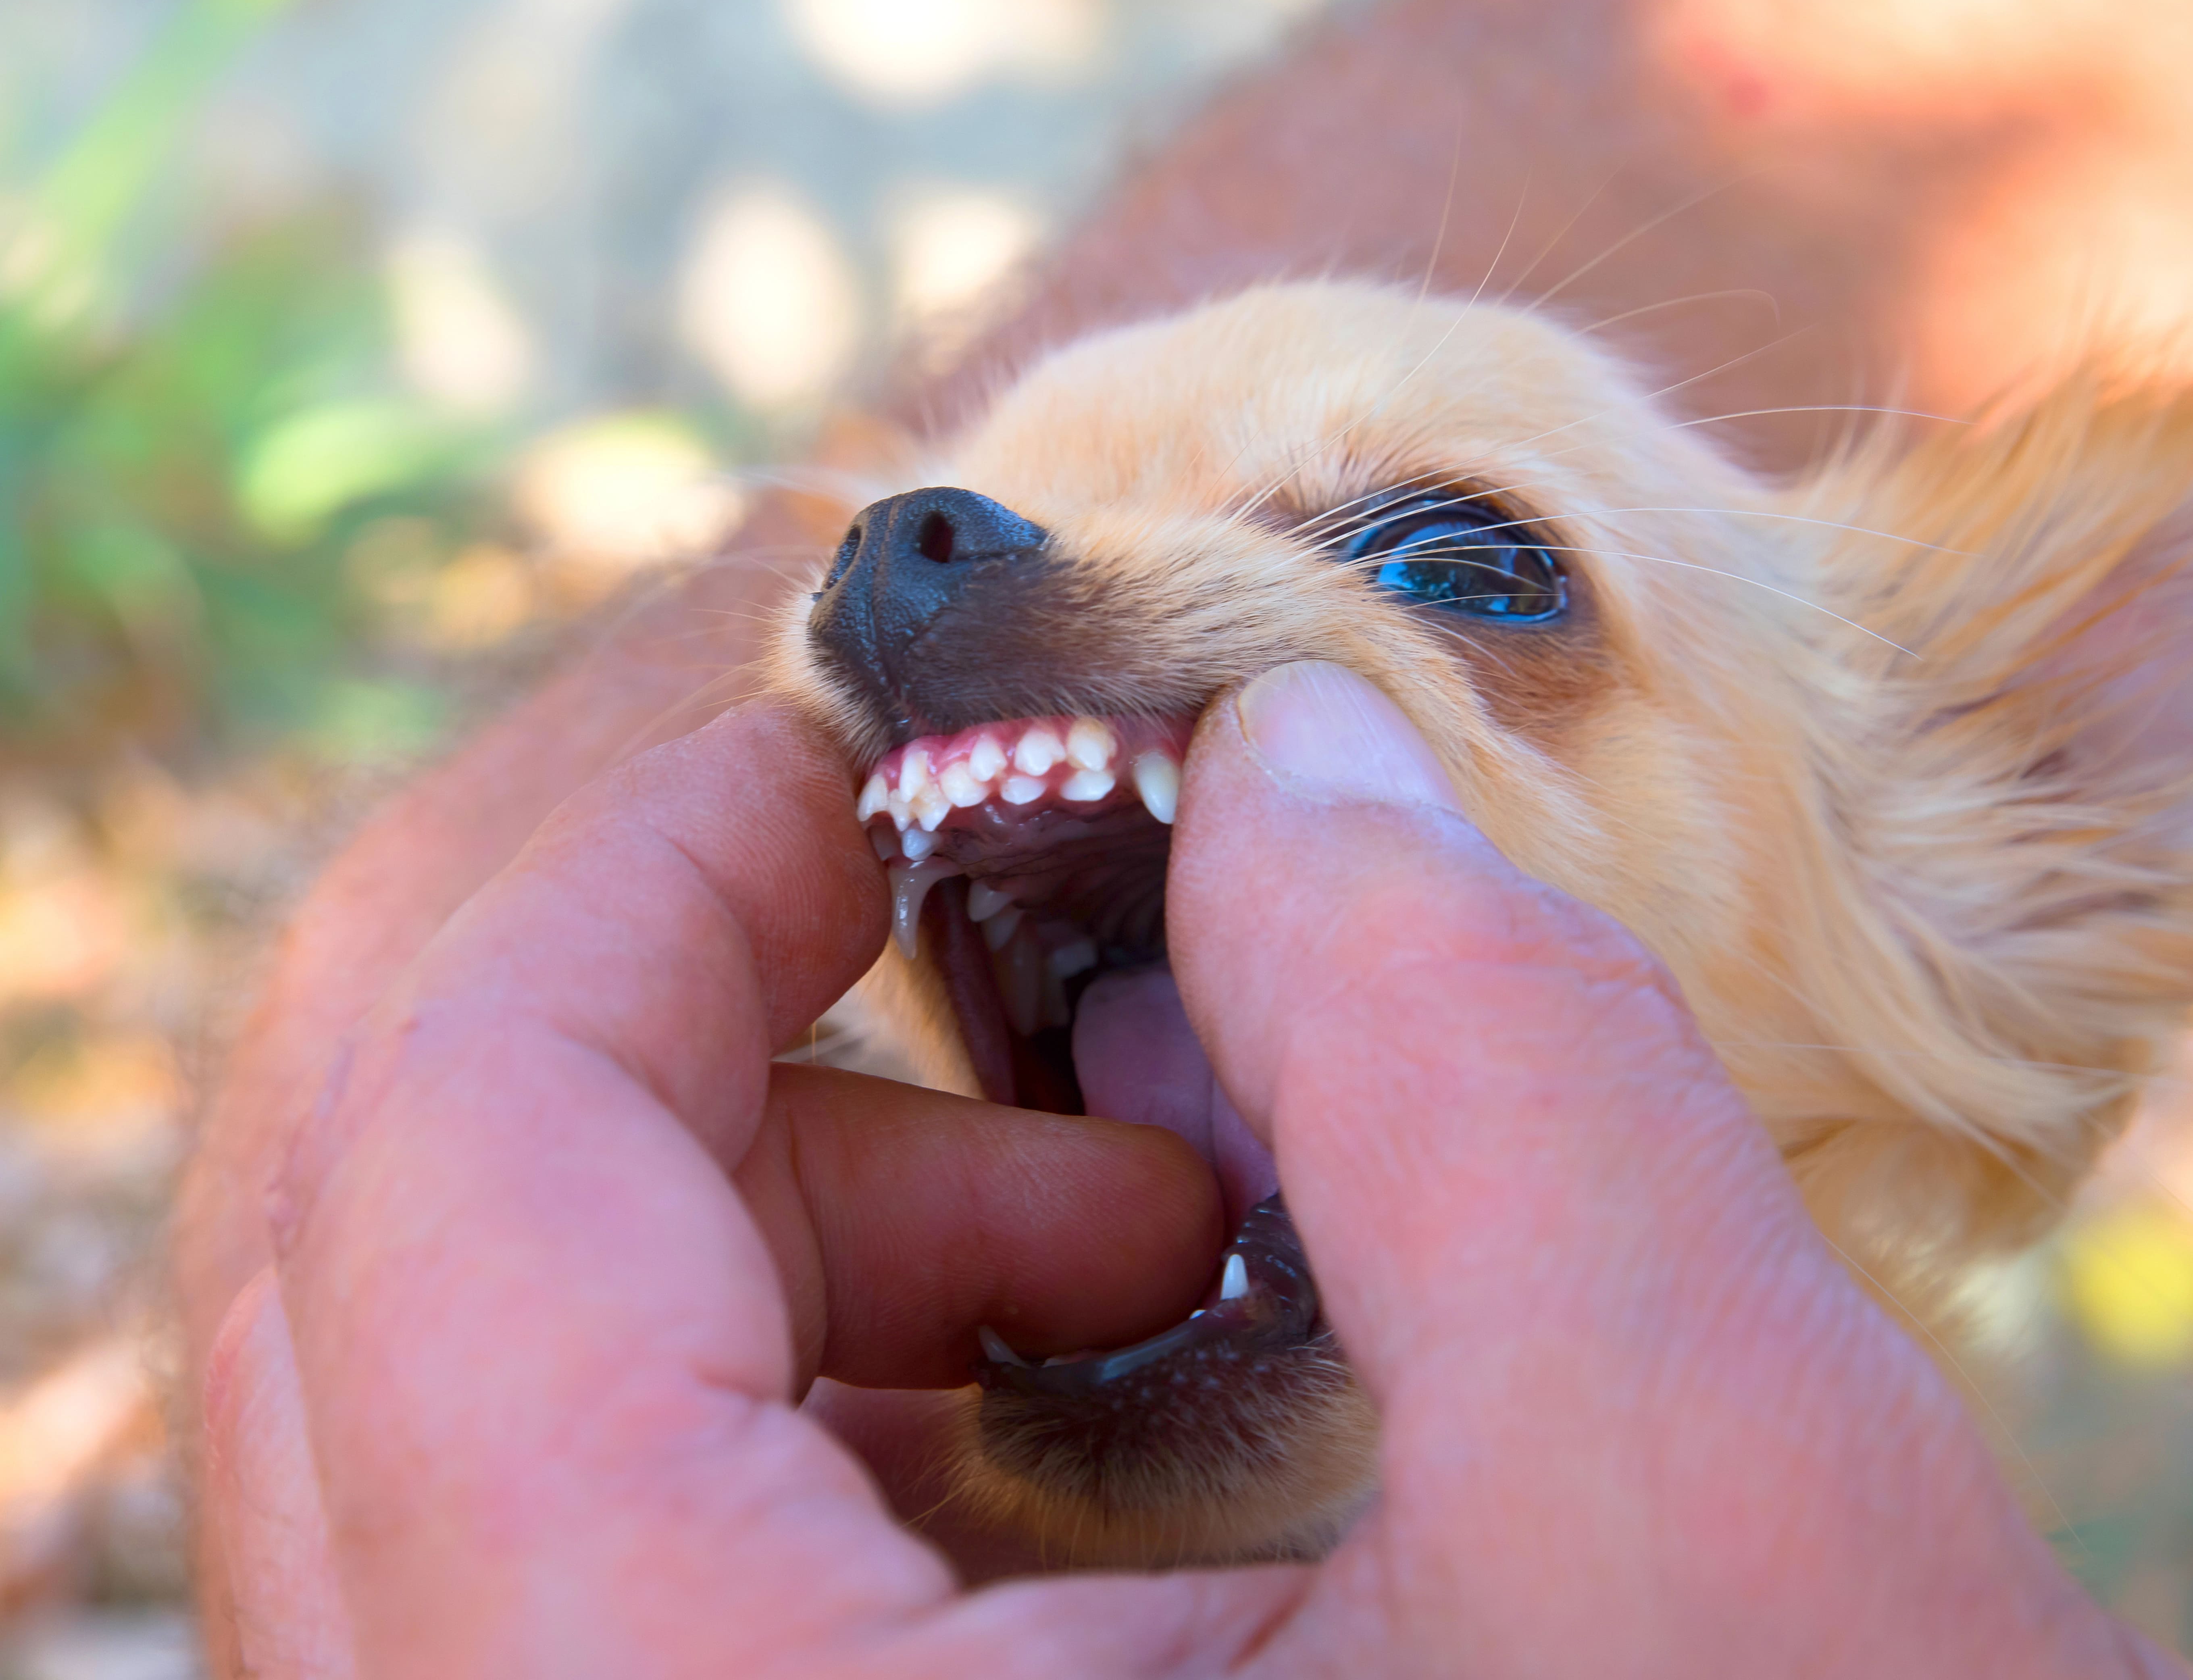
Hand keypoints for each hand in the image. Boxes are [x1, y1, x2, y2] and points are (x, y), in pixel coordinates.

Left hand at [202, 665, 2186, 1677]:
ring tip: (1122, 1221)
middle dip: (701, 1032)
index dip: (647, 877)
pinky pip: (601, 1552)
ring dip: (775, 1225)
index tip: (868, 758)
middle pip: (388, 1294)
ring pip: (474, 1428)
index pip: (446, 1172)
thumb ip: (1465, 1042)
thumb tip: (1282, 743)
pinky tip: (1089, 1372)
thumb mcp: (1701, 1490)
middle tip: (1002, 949)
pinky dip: (813, 1385)